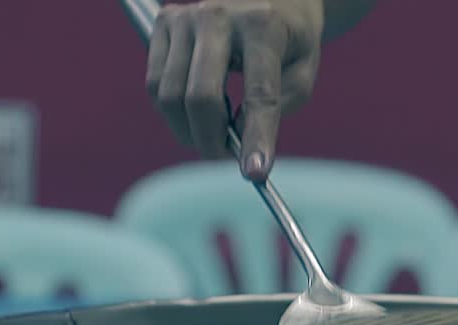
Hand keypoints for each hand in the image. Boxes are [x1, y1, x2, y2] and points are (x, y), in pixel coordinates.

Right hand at [145, 0, 324, 180]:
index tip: (255, 174)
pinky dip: (172, 111)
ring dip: (190, 130)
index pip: (258, 94)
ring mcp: (184, 17)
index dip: (256, 138)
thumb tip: (238, 135)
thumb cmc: (290, 40)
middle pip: (200, 97)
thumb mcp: (304, 70)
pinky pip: (154, 85)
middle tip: (226, 159)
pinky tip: (198, 110)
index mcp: (263, 26)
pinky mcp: (163, 23)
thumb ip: (279, 104)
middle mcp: (218, 16)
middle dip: (211, 141)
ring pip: (169, 96)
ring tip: (215, 131)